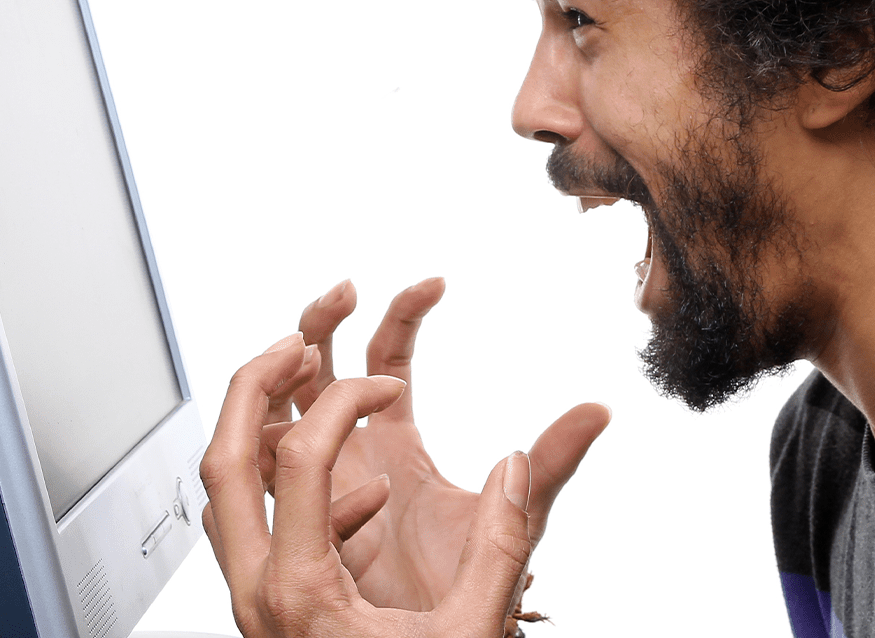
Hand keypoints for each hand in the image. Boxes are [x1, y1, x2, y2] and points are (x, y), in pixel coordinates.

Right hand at [200, 279, 609, 637]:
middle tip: (344, 291)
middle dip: (320, 319)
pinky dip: (293, 460)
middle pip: (318, 361)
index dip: (402, 311)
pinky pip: (273, 476)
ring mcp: (316, 480)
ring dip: (279, 372)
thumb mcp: (515, 521)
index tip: (436, 282)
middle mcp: (351, 450)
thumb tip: (601, 410)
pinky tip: (357, 491)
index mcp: (397, 439)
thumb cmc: (465, 592)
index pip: (389, 352)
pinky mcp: (297, 520)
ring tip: (300, 357)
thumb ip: (553, 465)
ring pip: (277, 406)